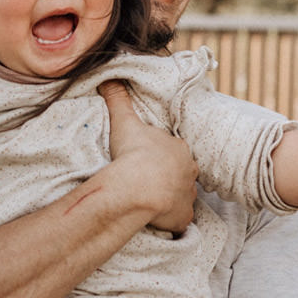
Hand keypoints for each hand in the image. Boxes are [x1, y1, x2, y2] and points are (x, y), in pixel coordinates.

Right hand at [99, 81, 195, 233]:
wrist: (138, 187)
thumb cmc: (133, 153)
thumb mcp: (124, 122)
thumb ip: (119, 100)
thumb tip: (108, 78)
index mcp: (178, 148)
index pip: (172, 150)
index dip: (160, 155)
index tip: (146, 160)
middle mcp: (189, 170)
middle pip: (181, 172)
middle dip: (168, 176)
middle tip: (148, 181)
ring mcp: (188, 195)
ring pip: (182, 195)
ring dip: (170, 197)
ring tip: (151, 200)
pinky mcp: (183, 217)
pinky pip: (179, 219)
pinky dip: (171, 219)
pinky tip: (158, 219)